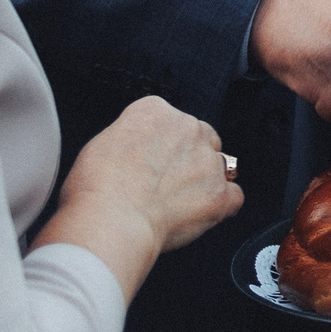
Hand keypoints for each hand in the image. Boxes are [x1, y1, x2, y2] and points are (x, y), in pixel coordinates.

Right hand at [34, 96, 243, 301]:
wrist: (110, 220)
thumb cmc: (96, 189)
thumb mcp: (101, 144)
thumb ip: (129, 138)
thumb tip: (133, 152)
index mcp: (154, 111)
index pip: (172, 120)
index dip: (164, 145)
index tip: (155, 161)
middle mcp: (186, 128)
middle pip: (202, 137)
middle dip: (190, 159)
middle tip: (167, 184)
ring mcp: (207, 160)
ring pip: (220, 165)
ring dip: (206, 181)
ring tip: (180, 203)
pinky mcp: (219, 193)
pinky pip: (234, 196)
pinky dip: (222, 207)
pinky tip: (202, 215)